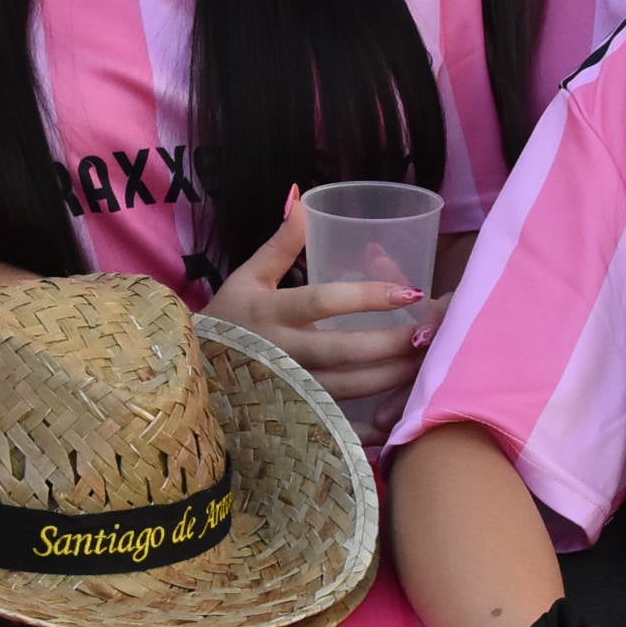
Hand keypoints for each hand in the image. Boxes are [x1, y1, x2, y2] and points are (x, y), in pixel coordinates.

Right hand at [203, 193, 435, 407]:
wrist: (192, 373)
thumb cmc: (228, 320)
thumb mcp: (247, 276)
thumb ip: (281, 244)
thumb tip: (302, 199)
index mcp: (271, 312)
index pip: (323, 302)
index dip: (367, 297)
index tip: (410, 292)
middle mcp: (281, 353)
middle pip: (344, 351)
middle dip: (393, 344)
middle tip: (433, 333)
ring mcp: (288, 390)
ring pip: (348, 389)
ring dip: (392, 379)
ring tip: (428, 363)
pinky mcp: (294, 415)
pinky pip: (336, 423)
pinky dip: (368, 426)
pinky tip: (398, 418)